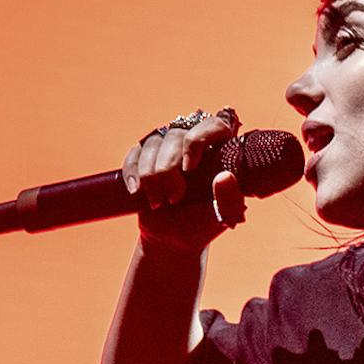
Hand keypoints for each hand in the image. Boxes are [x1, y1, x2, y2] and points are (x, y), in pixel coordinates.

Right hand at [121, 107, 246, 253]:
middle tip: (174, 198)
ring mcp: (168, 149)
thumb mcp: (220, 217)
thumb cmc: (203, 224)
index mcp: (220, 153)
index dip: (198, 140)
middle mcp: (194, 144)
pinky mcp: (145, 157)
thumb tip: (225, 177)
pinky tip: (137, 192)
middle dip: (169, 168)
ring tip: (159, 202)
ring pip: (153, 143)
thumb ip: (230, 200)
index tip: (190, 168)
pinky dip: (133, 172)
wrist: (174, 238)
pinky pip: (134, 153)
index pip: (215, 126)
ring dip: (151, 175)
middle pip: (177, 135)